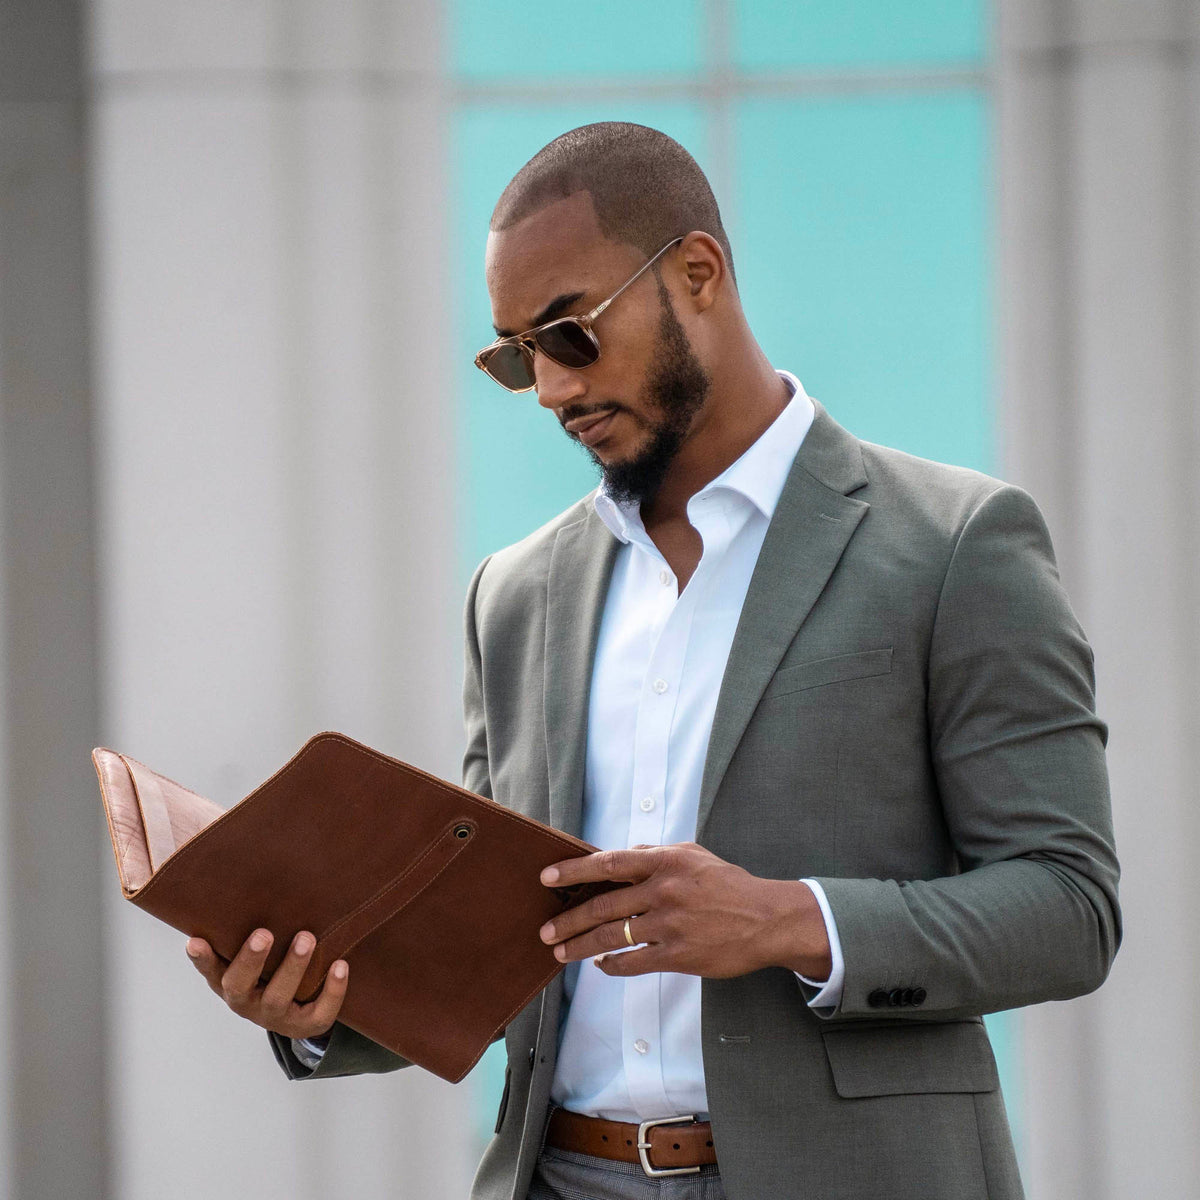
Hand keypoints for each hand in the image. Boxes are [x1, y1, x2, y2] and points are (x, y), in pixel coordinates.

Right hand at [185, 928, 348, 1040]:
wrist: (299, 1009)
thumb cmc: (272, 969)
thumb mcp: (256, 953)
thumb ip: (246, 928)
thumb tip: (248, 875)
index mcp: (229, 982)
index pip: (211, 970)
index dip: (202, 959)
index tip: (195, 941)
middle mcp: (246, 1002)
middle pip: (240, 986)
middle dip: (251, 960)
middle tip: (263, 933)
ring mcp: (274, 1016)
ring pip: (278, 997)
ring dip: (292, 967)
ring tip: (307, 938)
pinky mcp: (305, 1025)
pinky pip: (319, 1013)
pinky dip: (333, 990)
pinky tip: (340, 965)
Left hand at [538, 843, 831, 979]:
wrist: (766, 919)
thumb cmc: (728, 884)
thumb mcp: (693, 855)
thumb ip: (656, 854)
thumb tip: (620, 856)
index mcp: (665, 862)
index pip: (609, 863)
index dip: (574, 870)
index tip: (547, 877)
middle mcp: (663, 891)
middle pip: (603, 905)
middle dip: (568, 920)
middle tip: (545, 930)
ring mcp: (669, 925)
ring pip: (612, 937)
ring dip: (581, 946)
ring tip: (560, 952)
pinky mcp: (678, 955)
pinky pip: (634, 963)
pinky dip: (613, 966)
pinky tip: (600, 966)